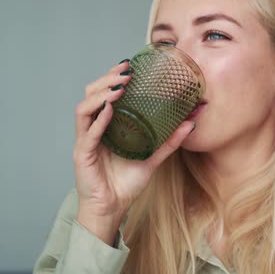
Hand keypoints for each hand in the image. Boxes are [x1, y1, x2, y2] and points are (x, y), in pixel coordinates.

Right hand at [72, 59, 194, 244]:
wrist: (113, 208)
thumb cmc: (127, 183)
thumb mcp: (153, 157)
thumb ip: (170, 140)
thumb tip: (191, 122)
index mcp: (107, 125)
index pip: (105, 93)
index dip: (114, 77)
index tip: (131, 65)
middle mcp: (93, 128)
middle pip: (92, 94)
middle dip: (108, 79)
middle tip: (127, 70)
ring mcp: (86, 140)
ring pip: (85, 108)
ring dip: (102, 93)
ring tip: (120, 86)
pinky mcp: (82, 154)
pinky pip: (87, 132)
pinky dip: (98, 118)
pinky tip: (110, 109)